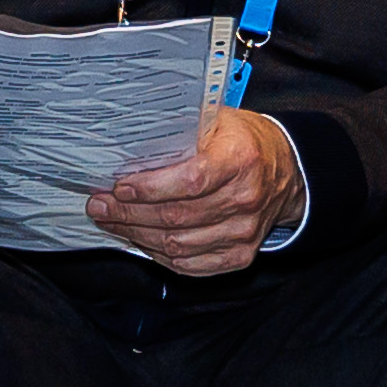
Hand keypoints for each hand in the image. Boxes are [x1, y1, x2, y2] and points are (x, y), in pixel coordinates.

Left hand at [84, 104, 303, 278]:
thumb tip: (126, 144)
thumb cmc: (243, 142)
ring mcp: (245, 232)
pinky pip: (191, 265)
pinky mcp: (241, 256)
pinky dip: (159, 255)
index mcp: (240, 159)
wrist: (286, 171)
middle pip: (177, 217)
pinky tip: (140, 240)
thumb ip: (180, 132)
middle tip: (99, 205)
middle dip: (129, 213)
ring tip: (112, 221)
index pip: (191, 181)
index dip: (150, 188)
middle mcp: (245, 199)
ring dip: (137, 235)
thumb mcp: (218, 121)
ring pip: (178, 245)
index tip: (119, 186)